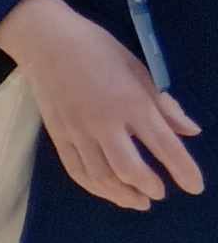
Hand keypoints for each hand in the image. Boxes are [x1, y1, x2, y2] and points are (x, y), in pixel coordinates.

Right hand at [0, 0, 201, 208]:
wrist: (46, 42)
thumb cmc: (99, 49)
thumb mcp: (140, 69)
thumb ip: (165, 105)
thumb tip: (190, 131)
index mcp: (131, 102)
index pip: (165, 145)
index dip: (184, 170)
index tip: (196, 187)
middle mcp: (104, 122)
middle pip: (130, 169)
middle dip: (150, 187)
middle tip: (161, 193)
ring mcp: (78, 132)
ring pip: (102, 177)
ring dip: (124, 195)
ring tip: (139, 201)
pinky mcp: (59, 137)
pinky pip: (78, 171)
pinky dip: (96, 188)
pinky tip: (109, 192)